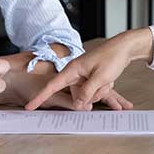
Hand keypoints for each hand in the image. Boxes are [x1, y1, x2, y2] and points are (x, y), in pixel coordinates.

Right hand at [0, 71, 133, 110]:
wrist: (124, 47)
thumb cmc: (111, 58)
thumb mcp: (99, 78)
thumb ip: (87, 92)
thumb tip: (78, 105)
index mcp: (73, 70)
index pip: (52, 86)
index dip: (40, 97)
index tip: (29, 107)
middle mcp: (76, 73)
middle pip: (77, 95)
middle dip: (93, 94)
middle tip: (104, 83)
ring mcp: (84, 76)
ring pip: (88, 95)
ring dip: (101, 91)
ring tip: (110, 79)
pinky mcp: (92, 78)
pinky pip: (96, 91)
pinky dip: (106, 91)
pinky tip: (117, 96)